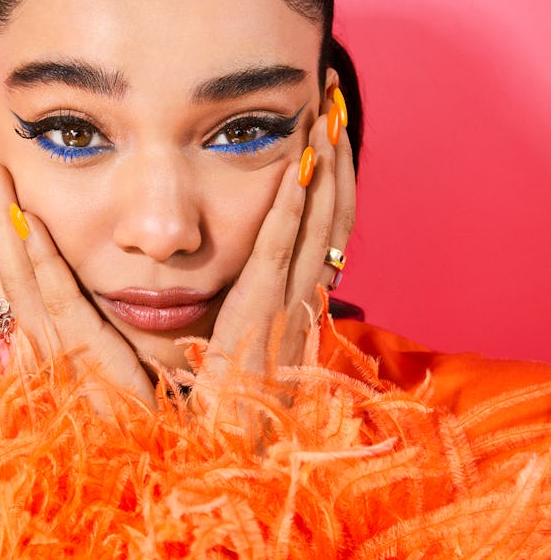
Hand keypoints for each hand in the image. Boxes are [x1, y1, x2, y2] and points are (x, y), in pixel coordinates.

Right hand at [0, 149, 155, 410]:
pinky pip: (58, 306)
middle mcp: (40, 350)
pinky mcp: (88, 367)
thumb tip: (103, 255)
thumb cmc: (158, 401)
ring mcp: (57, 360)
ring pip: (15, 280)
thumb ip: (100, 307)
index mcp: (45, 343)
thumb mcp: (121, 347)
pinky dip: (41, 264)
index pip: (5, 273)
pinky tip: (32, 222)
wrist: (177, 459)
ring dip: (2, 223)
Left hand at [193, 102, 355, 411]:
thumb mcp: (238, 351)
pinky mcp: (261, 315)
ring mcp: (287, 306)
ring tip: (327, 113)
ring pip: (318, 223)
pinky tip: (300, 163)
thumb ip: (244, 312)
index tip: (326, 132)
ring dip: (325, 166)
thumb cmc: (222, 408)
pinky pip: (282, 250)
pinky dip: (295, 206)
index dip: (330, 179)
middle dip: (336, 156)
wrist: (226, 457)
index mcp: (296, 305)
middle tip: (334, 101)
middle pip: (331, 214)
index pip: (323, 229)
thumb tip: (237, 281)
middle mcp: (301, 299)